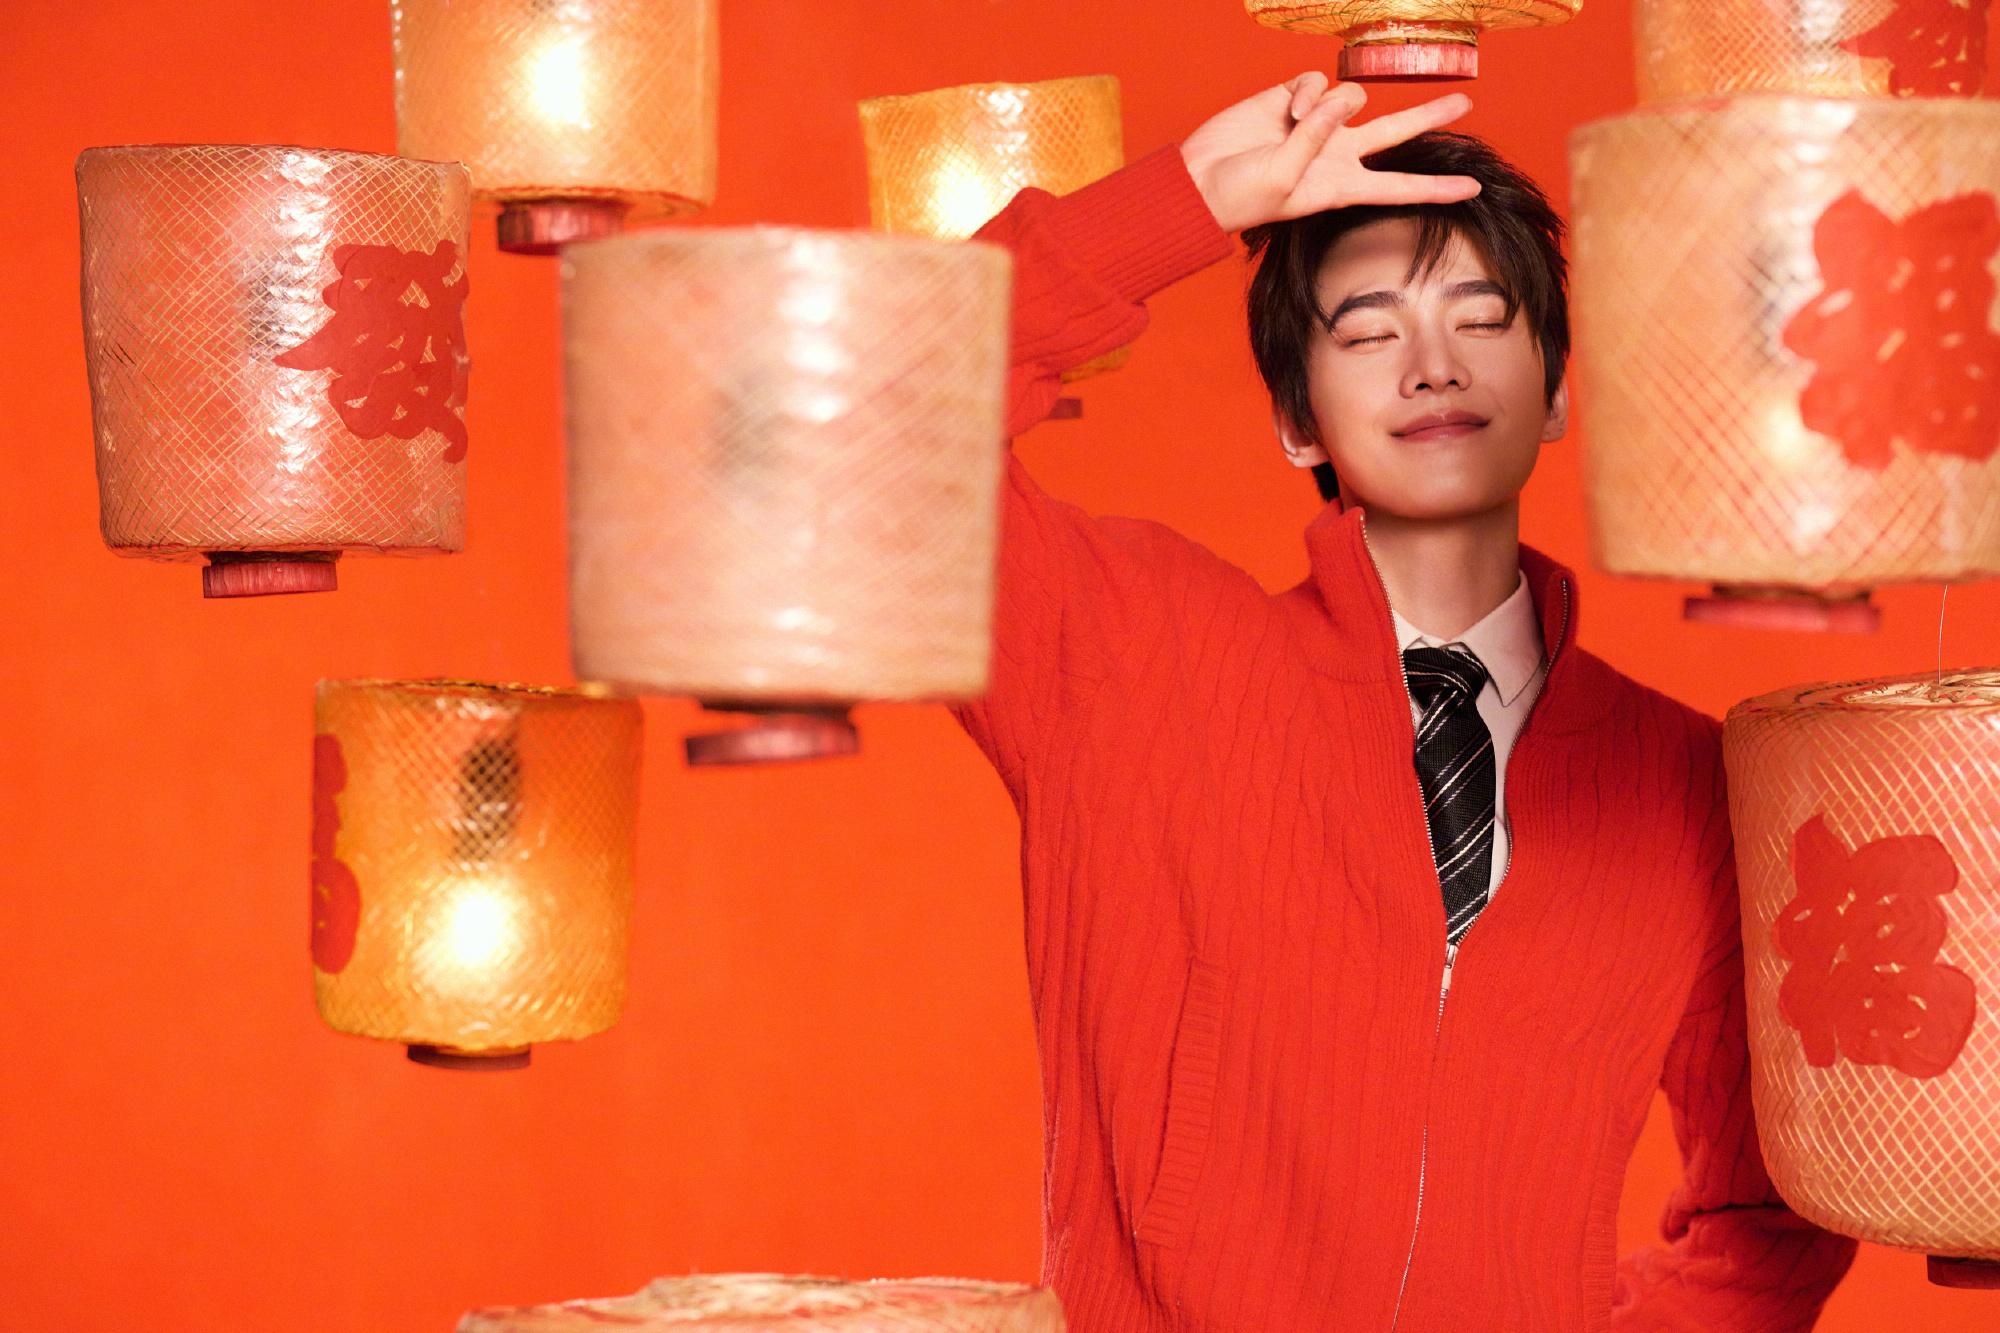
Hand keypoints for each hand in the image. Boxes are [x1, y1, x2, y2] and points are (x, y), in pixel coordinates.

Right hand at [1180, 73, 1479, 233]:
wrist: (1199, 180)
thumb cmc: (1240, 197)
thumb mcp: (1284, 179)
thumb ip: (1316, 139)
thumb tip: (1342, 100)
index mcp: (1341, 187)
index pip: (1399, 187)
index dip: (1436, 188)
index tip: (1472, 189)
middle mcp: (1336, 153)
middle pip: (1395, 132)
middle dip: (1429, 116)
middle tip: (1464, 101)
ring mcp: (1316, 124)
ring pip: (1351, 95)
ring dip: (1327, 105)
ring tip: (1294, 122)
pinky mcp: (1292, 98)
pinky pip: (1317, 81)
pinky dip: (1305, 92)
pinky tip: (1286, 110)